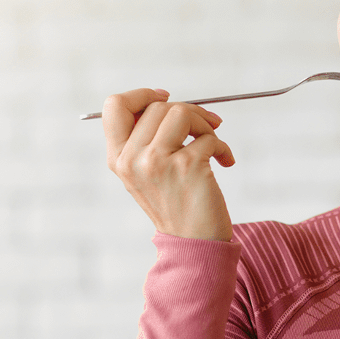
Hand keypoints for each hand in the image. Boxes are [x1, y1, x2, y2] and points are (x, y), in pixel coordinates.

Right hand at [102, 88, 236, 240]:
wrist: (194, 243)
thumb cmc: (176, 205)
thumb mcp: (146, 174)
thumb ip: (145, 140)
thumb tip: (167, 100)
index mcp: (118, 159)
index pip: (115, 106)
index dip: (142, 95)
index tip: (166, 97)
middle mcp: (132, 159)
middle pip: (157, 106)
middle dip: (189, 111)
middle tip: (207, 126)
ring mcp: (158, 162)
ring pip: (182, 112)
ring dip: (205, 124)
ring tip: (214, 145)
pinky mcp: (187, 166)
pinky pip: (210, 137)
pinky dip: (223, 148)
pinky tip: (224, 162)